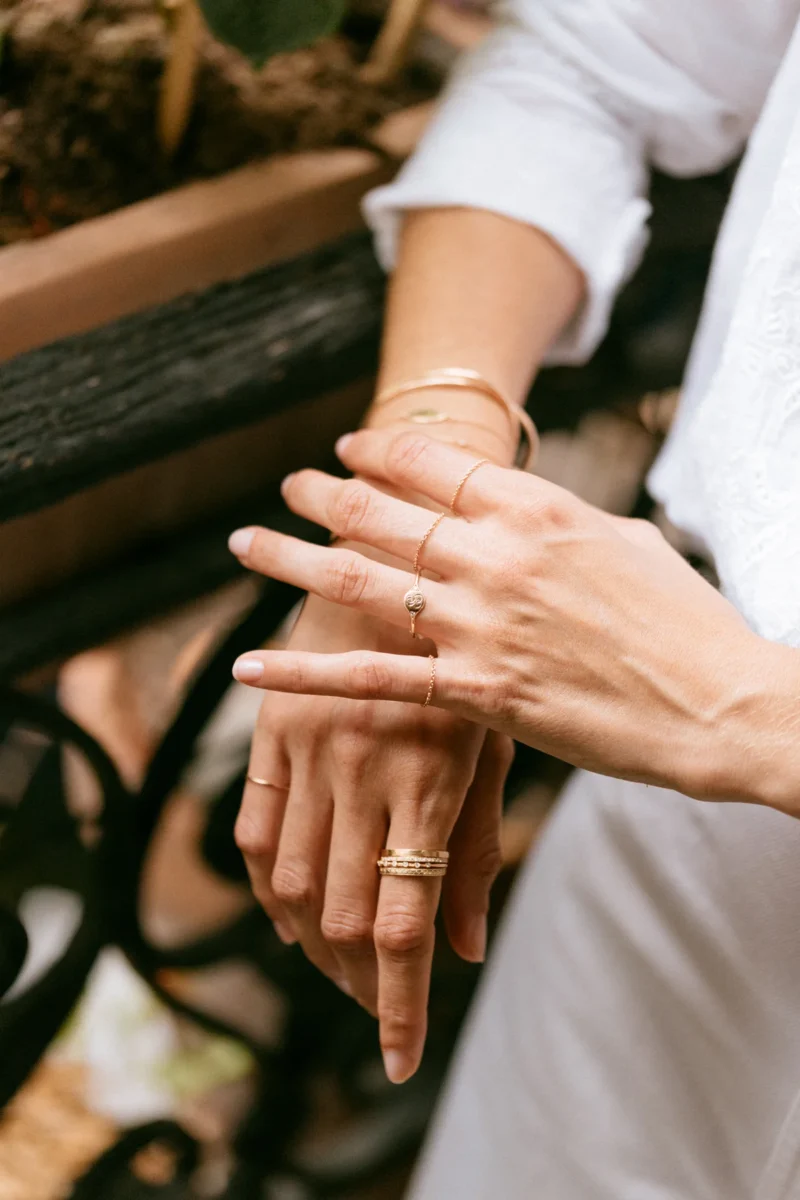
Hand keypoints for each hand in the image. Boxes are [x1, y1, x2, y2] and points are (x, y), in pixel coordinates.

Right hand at [231, 580, 510, 1083]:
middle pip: (347, 918)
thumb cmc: (466, 661)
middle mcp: (364, 774)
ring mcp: (311, 755)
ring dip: (316, 946)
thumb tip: (468, 949)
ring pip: (296, 887)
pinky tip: (291, 918)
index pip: (405, 924)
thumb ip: (476, 848)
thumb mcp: (492, 746)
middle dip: (363, 984)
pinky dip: (269, 891)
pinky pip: (256, 835)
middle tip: (379, 1007)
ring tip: (342, 971)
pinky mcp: (273, 737)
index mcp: (431, 779)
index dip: (399, 1004)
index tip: (399, 1058)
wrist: (395, 570)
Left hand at [232, 430, 765, 806]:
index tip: (347, 449)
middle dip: (322, 494)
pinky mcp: (475, 690)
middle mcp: (496, 554)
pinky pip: (369, 678)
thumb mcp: (628, 542)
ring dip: (292, 558)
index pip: (434, 462)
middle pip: (382, 511)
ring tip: (245, 544)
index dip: (379, 452)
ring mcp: (480, 623)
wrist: (718, 700)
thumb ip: (564, 525)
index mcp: (537, 508)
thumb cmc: (684, 622)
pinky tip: (249, 668)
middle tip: (287, 486)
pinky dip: (303, 673)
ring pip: (357, 581)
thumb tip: (531, 517)